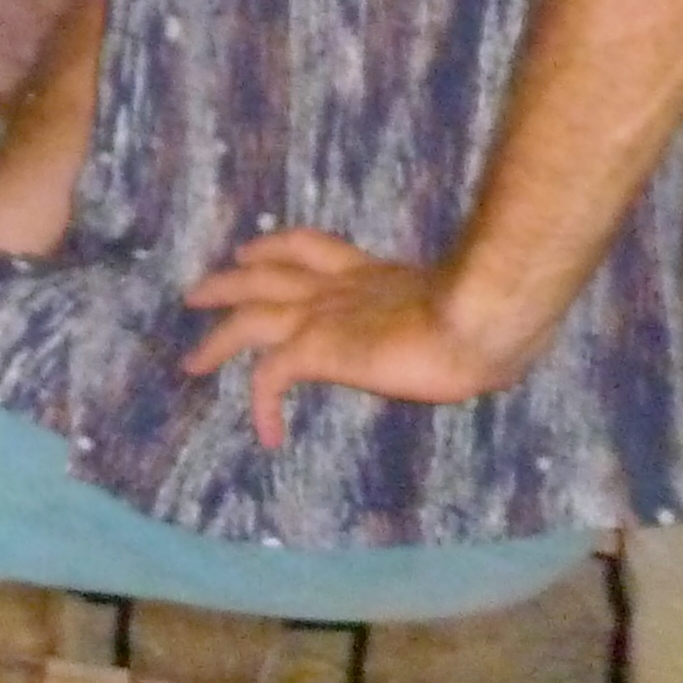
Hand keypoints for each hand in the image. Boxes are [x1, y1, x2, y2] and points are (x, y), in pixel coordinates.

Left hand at [178, 229, 530, 449]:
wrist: (480, 321)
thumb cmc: (490, 320)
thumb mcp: (462, 313)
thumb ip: (448, 320)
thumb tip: (477, 337)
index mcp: (373, 274)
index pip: (311, 248)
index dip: (275, 248)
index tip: (252, 251)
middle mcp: (340, 286)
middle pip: (266, 271)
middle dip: (228, 280)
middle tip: (198, 291)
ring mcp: (323, 313)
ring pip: (248, 316)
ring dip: (216, 337)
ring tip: (192, 362)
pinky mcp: (318, 347)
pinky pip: (270, 377)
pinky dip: (262, 404)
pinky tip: (268, 434)